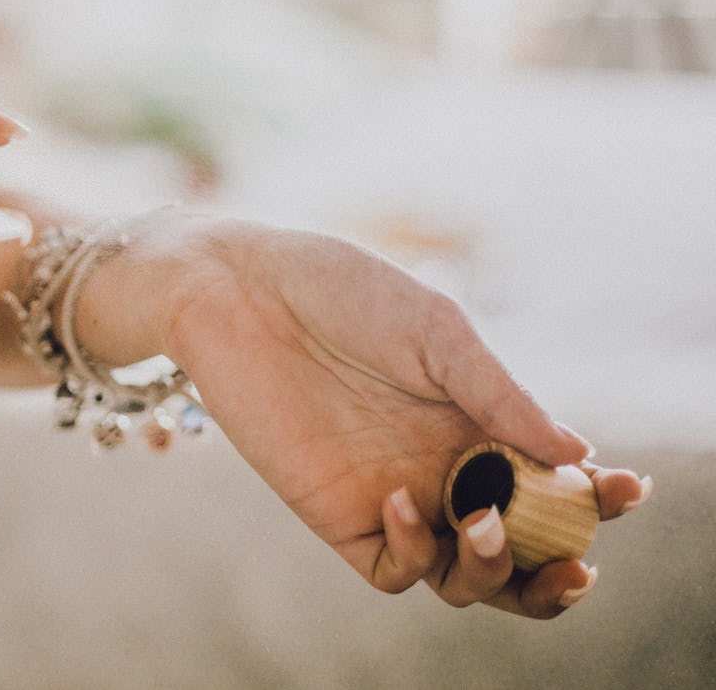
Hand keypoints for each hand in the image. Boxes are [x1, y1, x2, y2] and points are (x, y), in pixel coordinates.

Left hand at [117, 216, 649, 616]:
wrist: (239, 288)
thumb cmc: (339, 291)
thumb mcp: (435, 330)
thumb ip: (498, 393)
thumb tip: (577, 455)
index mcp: (479, 421)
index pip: (553, 483)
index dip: (598, 499)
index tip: (626, 489)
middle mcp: (444, 467)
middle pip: (518, 549)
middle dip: (558, 564)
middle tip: (576, 556)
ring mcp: (395, 495)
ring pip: (465, 577)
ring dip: (496, 572)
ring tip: (488, 524)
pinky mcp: (338, 514)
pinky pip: (395, 569)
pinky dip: (416, 553)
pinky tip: (404, 501)